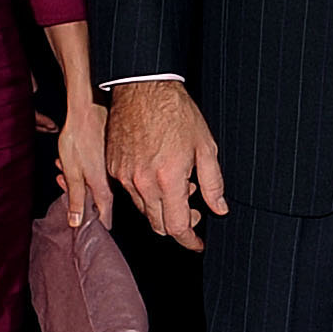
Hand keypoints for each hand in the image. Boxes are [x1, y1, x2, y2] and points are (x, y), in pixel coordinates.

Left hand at [53, 89, 110, 228]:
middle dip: (77, 201)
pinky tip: (69, 161)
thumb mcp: (71, 172)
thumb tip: (77, 222)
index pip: (104, 220)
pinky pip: (94, 175)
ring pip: (93, 188)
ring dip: (77, 184)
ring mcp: (111, 172)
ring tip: (63, 169)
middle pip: (96, 205)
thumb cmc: (78, 138)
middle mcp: (111, 183)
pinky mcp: (108, 162)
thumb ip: (75, 199)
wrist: (87, 110)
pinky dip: (81, 173)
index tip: (79, 229)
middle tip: (63, 186)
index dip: (91, 228)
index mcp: (103, 190)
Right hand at [109, 79, 229, 250]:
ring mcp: (124, 176)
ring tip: (177, 183)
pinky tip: (158, 174)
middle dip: (178, 225)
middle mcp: (143, 183)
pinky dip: (145, 193)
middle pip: (159, 224)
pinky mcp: (113, 167)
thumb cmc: (176, 112)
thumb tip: (219, 208)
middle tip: (192, 210)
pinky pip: (130, 192)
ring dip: (162, 207)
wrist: (143, 88)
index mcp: (168, 180)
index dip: (189, 240)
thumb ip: (213, 183)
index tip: (197, 243)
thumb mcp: (205, 146)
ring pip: (144, 210)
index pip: (177, 227)